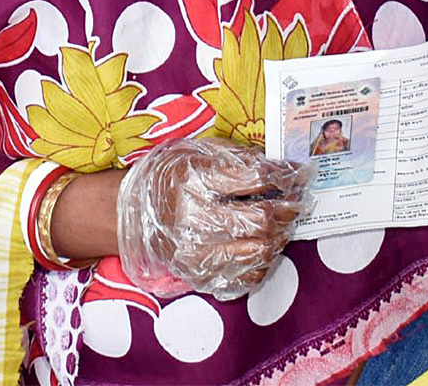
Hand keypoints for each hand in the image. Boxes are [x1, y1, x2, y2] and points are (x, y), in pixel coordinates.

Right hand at [116, 138, 312, 298]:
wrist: (128, 212)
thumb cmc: (166, 175)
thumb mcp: (194, 152)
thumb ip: (236, 157)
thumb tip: (280, 166)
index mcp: (192, 179)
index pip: (253, 178)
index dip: (284, 175)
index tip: (300, 173)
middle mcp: (193, 218)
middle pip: (260, 219)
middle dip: (288, 209)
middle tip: (298, 202)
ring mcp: (195, 252)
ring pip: (259, 251)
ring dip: (279, 236)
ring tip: (282, 224)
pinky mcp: (199, 275)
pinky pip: (247, 276)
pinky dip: (264, 261)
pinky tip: (262, 245)